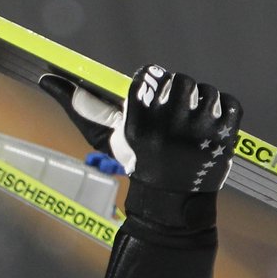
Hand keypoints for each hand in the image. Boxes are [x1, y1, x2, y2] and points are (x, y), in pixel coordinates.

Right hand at [41, 66, 241, 228]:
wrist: (171, 203)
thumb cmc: (135, 162)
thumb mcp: (107, 136)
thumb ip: (83, 105)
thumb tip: (46, 79)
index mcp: (139, 123)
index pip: (150, 74)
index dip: (152, 83)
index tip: (151, 99)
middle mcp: (168, 126)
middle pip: (179, 80)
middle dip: (176, 94)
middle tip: (172, 116)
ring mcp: (200, 133)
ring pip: (206, 90)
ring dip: (200, 103)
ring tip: (190, 124)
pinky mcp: (225, 138)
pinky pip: (230, 103)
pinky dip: (222, 111)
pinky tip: (208, 129)